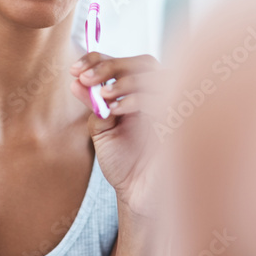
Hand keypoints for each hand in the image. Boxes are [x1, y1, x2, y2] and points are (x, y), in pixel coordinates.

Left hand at [69, 52, 168, 217]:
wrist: (139, 196)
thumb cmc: (123, 163)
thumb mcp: (101, 130)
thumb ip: (92, 104)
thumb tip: (75, 81)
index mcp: (141, 93)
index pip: (126, 63)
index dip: (99, 60)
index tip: (75, 70)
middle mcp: (160, 96)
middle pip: (144, 62)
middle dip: (110, 65)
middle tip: (85, 78)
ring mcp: (173, 107)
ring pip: (156, 75)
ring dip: (123, 80)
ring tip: (101, 95)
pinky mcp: (181, 123)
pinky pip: (164, 99)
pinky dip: (136, 99)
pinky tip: (116, 111)